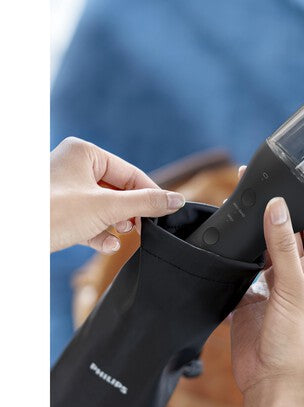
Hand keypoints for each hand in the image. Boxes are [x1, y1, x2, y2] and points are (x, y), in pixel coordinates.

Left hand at [50, 137, 184, 252]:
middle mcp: (74, 167)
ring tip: (121, 233)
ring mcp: (65, 190)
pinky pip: (88, 219)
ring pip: (104, 206)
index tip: (166, 211)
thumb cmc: (50, 213)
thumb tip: (176, 199)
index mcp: (84, 153)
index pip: (130, 173)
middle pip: (118, 190)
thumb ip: (145, 202)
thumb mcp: (107, 206)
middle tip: (141, 227)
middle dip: (130, 212)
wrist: (13, 238)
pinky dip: (100, 232)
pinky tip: (107, 244)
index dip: (150, 194)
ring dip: (116, 224)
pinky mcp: (59, 212)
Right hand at [230, 195, 303, 396]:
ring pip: (262, 249)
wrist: (273, 383)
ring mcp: (273, 284)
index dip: (299, 203)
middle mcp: (297, 274)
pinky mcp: (251, 295)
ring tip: (237, 207)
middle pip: (283, 233)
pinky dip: (236, 255)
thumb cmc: (297, 343)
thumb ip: (284, 249)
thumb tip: (277, 208)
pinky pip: (243, 268)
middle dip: (270, 213)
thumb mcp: (294, 290)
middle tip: (252, 186)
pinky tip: (228, 239)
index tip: (283, 181)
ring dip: (251, 232)